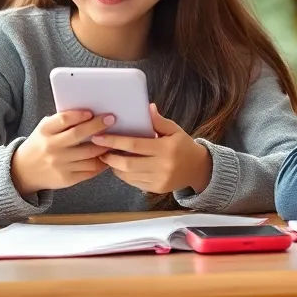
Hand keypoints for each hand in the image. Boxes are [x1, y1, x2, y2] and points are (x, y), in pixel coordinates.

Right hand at [11, 110, 113, 196]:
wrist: (22, 172)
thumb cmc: (40, 145)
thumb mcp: (44, 130)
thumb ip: (62, 121)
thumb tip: (90, 113)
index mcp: (45, 132)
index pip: (64, 119)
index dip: (79, 115)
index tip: (92, 112)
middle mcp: (51, 148)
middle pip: (78, 135)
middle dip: (97, 126)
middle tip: (111, 120)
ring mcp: (59, 164)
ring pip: (89, 154)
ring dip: (105, 146)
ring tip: (114, 140)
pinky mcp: (67, 178)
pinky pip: (90, 170)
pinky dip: (102, 163)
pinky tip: (108, 157)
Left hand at [92, 104, 211, 194]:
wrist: (198, 169)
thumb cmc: (184, 146)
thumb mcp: (175, 130)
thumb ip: (159, 121)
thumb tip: (147, 108)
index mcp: (166, 148)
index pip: (134, 145)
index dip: (114, 141)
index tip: (99, 137)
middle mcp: (162, 165)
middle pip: (127, 163)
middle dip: (110, 157)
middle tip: (100, 150)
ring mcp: (158, 179)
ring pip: (128, 175)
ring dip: (115, 167)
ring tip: (110, 158)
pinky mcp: (156, 189)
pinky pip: (134, 182)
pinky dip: (125, 175)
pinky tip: (122, 167)